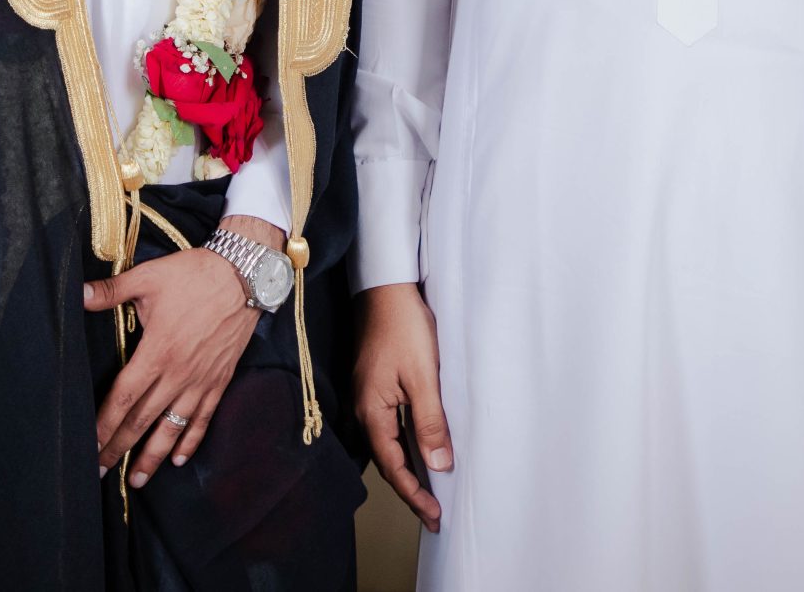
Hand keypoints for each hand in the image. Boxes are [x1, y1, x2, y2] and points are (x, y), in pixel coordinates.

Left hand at [84, 216, 274, 486]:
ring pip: (172, 428)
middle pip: (142, 420)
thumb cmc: (194, 275)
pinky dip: (190, 441)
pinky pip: (203, 418)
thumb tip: (76, 294)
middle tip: (100, 473)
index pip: (122, 398)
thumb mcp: (148, 278)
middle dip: (119, 449)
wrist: (245, 276)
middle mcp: (177, 374)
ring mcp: (200, 381)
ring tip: (137, 480)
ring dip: (153, 456)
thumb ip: (111, 291)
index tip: (88, 446)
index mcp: (156, 352)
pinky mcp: (219, 380)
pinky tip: (179, 459)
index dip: (103, 425)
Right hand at [352, 282, 450, 530]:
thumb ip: (430, 423)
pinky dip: (408, 445)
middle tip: (434, 514)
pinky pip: (392, 426)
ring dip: (410, 468)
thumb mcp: (423, 377)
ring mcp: (369, 397)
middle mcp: (365, 409)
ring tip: (431, 489)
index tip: (434, 516)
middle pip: (388, 460)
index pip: (393, 466)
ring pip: (390, 444)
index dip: (414, 494)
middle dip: (411, 488)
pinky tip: (423, 448)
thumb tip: (438, 465)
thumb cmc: (403, 327)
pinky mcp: (377, 385)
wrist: (386, 288)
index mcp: (371, 411)